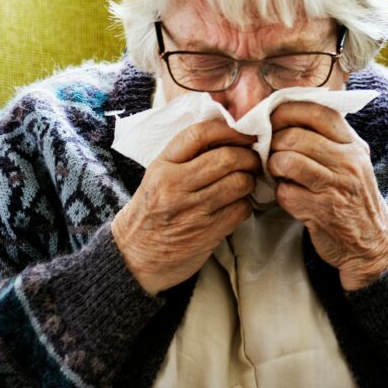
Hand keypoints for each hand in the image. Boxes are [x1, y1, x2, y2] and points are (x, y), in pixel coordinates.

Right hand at [111, 118, 259, 294]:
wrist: (134, 258)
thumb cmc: (150, 212)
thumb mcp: (157, 177)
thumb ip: (185, 157)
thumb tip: (227, 137)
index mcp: (161, 167)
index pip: (198, 135)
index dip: (227, 129)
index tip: (242, 132)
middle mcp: (175, 187)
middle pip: (226, 158)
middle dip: (248, 156)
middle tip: (253, 159)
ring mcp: (192, 211)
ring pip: (238, 183)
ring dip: (250, 180)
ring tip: (246, 181)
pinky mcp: (207, 233)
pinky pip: (240, 209)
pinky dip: (246, 204)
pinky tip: (238, 204)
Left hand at [268, 101, 387, 290]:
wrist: (372, 241)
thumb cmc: (353, 196)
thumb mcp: (351, 160)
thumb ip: (327, 138)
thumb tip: (285, 115)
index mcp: (353, 144)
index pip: (318, 112)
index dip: (288, 110)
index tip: (272, 118)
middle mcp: (348, 162)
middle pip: (294, 137)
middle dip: (273, 143)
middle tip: (271, 152)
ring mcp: (336, 186)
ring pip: (286, 161)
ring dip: (273, 167)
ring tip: (279, 173)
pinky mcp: (322, 211)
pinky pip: (285, 192)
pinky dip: (281, 194)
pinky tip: (291, 196)